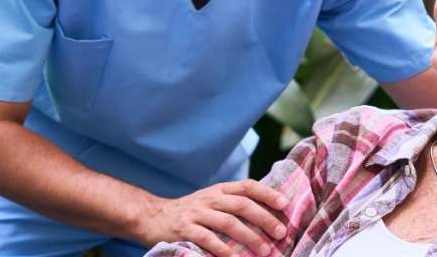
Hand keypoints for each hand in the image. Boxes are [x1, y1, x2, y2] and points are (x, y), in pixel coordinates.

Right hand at [140, 180, 289, 255]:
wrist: (151, 216)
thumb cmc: (190, 212)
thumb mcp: (211, 200)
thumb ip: (233, 202)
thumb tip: (267, 211)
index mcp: (219, 190)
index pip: (247, 186)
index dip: (267, 193)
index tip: (285, 204)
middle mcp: (209, 198)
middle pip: (241, 205)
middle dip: (264, 219)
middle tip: (280, 233)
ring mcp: (196, 213)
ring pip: (227, 222)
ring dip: (249, 237)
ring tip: (265, 250)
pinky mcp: (184, 230)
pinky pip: (207, 240)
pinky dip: (223, 250)